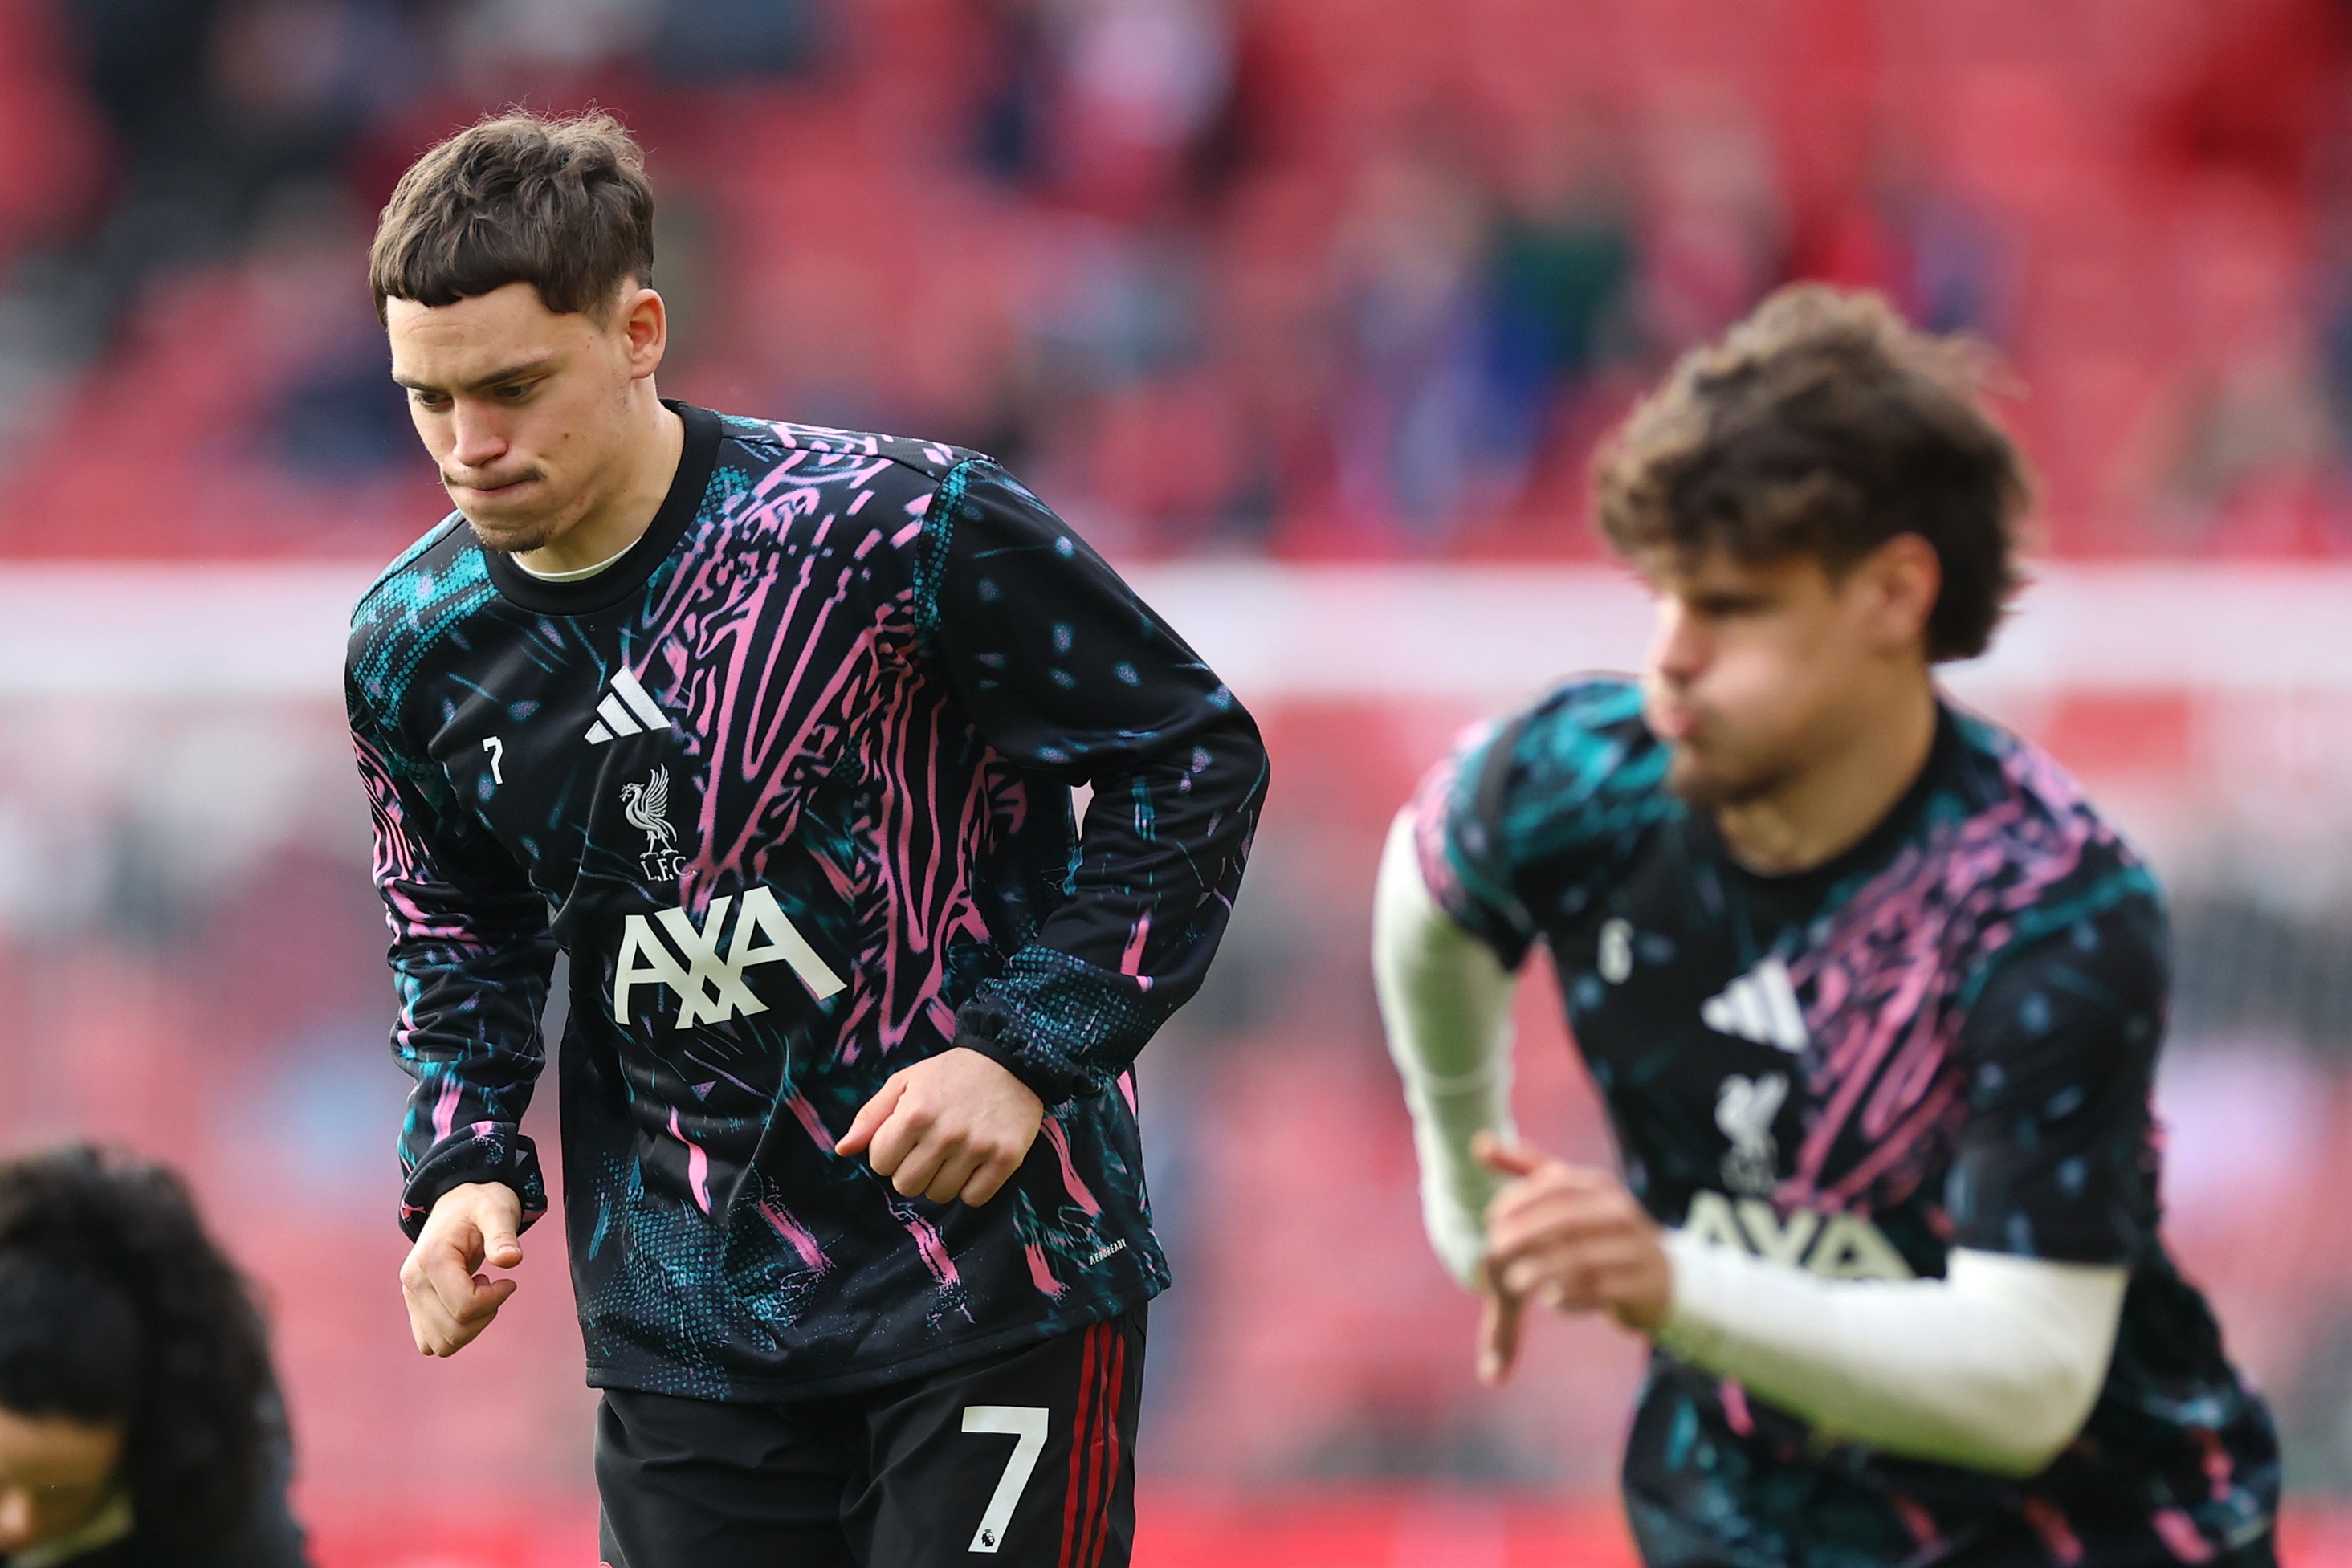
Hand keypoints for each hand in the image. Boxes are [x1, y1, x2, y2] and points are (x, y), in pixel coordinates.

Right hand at [400, 1181, 523, 1357]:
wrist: (457, 1203)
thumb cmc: (480, 1205)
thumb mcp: (497, 1210)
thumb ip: (503, 1235)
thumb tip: (512, 1260)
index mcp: (431, 1259)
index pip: (464, 1305)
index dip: (495, 1299)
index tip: (510, 1281)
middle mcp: (412, 1281)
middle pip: (453, 1330)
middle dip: (486, 1314)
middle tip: (496, 1287)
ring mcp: (410, 1296)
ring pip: (441, 1344)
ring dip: (471, 1327)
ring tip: (479, 1293)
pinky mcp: (414, 1305)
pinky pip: (431, 1343)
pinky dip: (455, 1334)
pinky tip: (467, 1304)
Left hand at [836, 1046, 1044, 1205]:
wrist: (1012, 1060)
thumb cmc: (950, 1073)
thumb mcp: (905, 1082)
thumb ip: (871, 1116)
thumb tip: (842, 1151)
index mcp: (915, 1113)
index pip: (881, 1164)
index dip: (889, 1153)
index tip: (906, 1139)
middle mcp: (945, 1133)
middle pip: (907, 1186)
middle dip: (912, 1171)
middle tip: (928, 1149)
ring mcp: (978, 1148)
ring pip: (940, 1195)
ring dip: (941, 1180)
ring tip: (952, 1154)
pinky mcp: (1006, 1158)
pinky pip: (974, 1198)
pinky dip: (970, 1188)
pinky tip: (974, 1164)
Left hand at [1470, 1133, 1671, 1385]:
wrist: (1662, 1278)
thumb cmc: (1601, 1231)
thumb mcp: (1572, 1196)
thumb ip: (1527, 1170)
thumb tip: (1480, 1143)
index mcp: (1600, 1186)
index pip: (1557, 1181)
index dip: (1520, 1197)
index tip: (1492, 1216)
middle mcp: (1620, 1212)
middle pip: (1568, 1217)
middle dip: (1527, 1233)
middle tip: (1495, 1250)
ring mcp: (1634, 1249)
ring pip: (1584, 1258)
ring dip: (1544, 1270)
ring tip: (1514, 1282)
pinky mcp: (1640, 1286)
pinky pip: (1600, 1291)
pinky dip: (1572, 1297)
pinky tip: (1552, 1301)